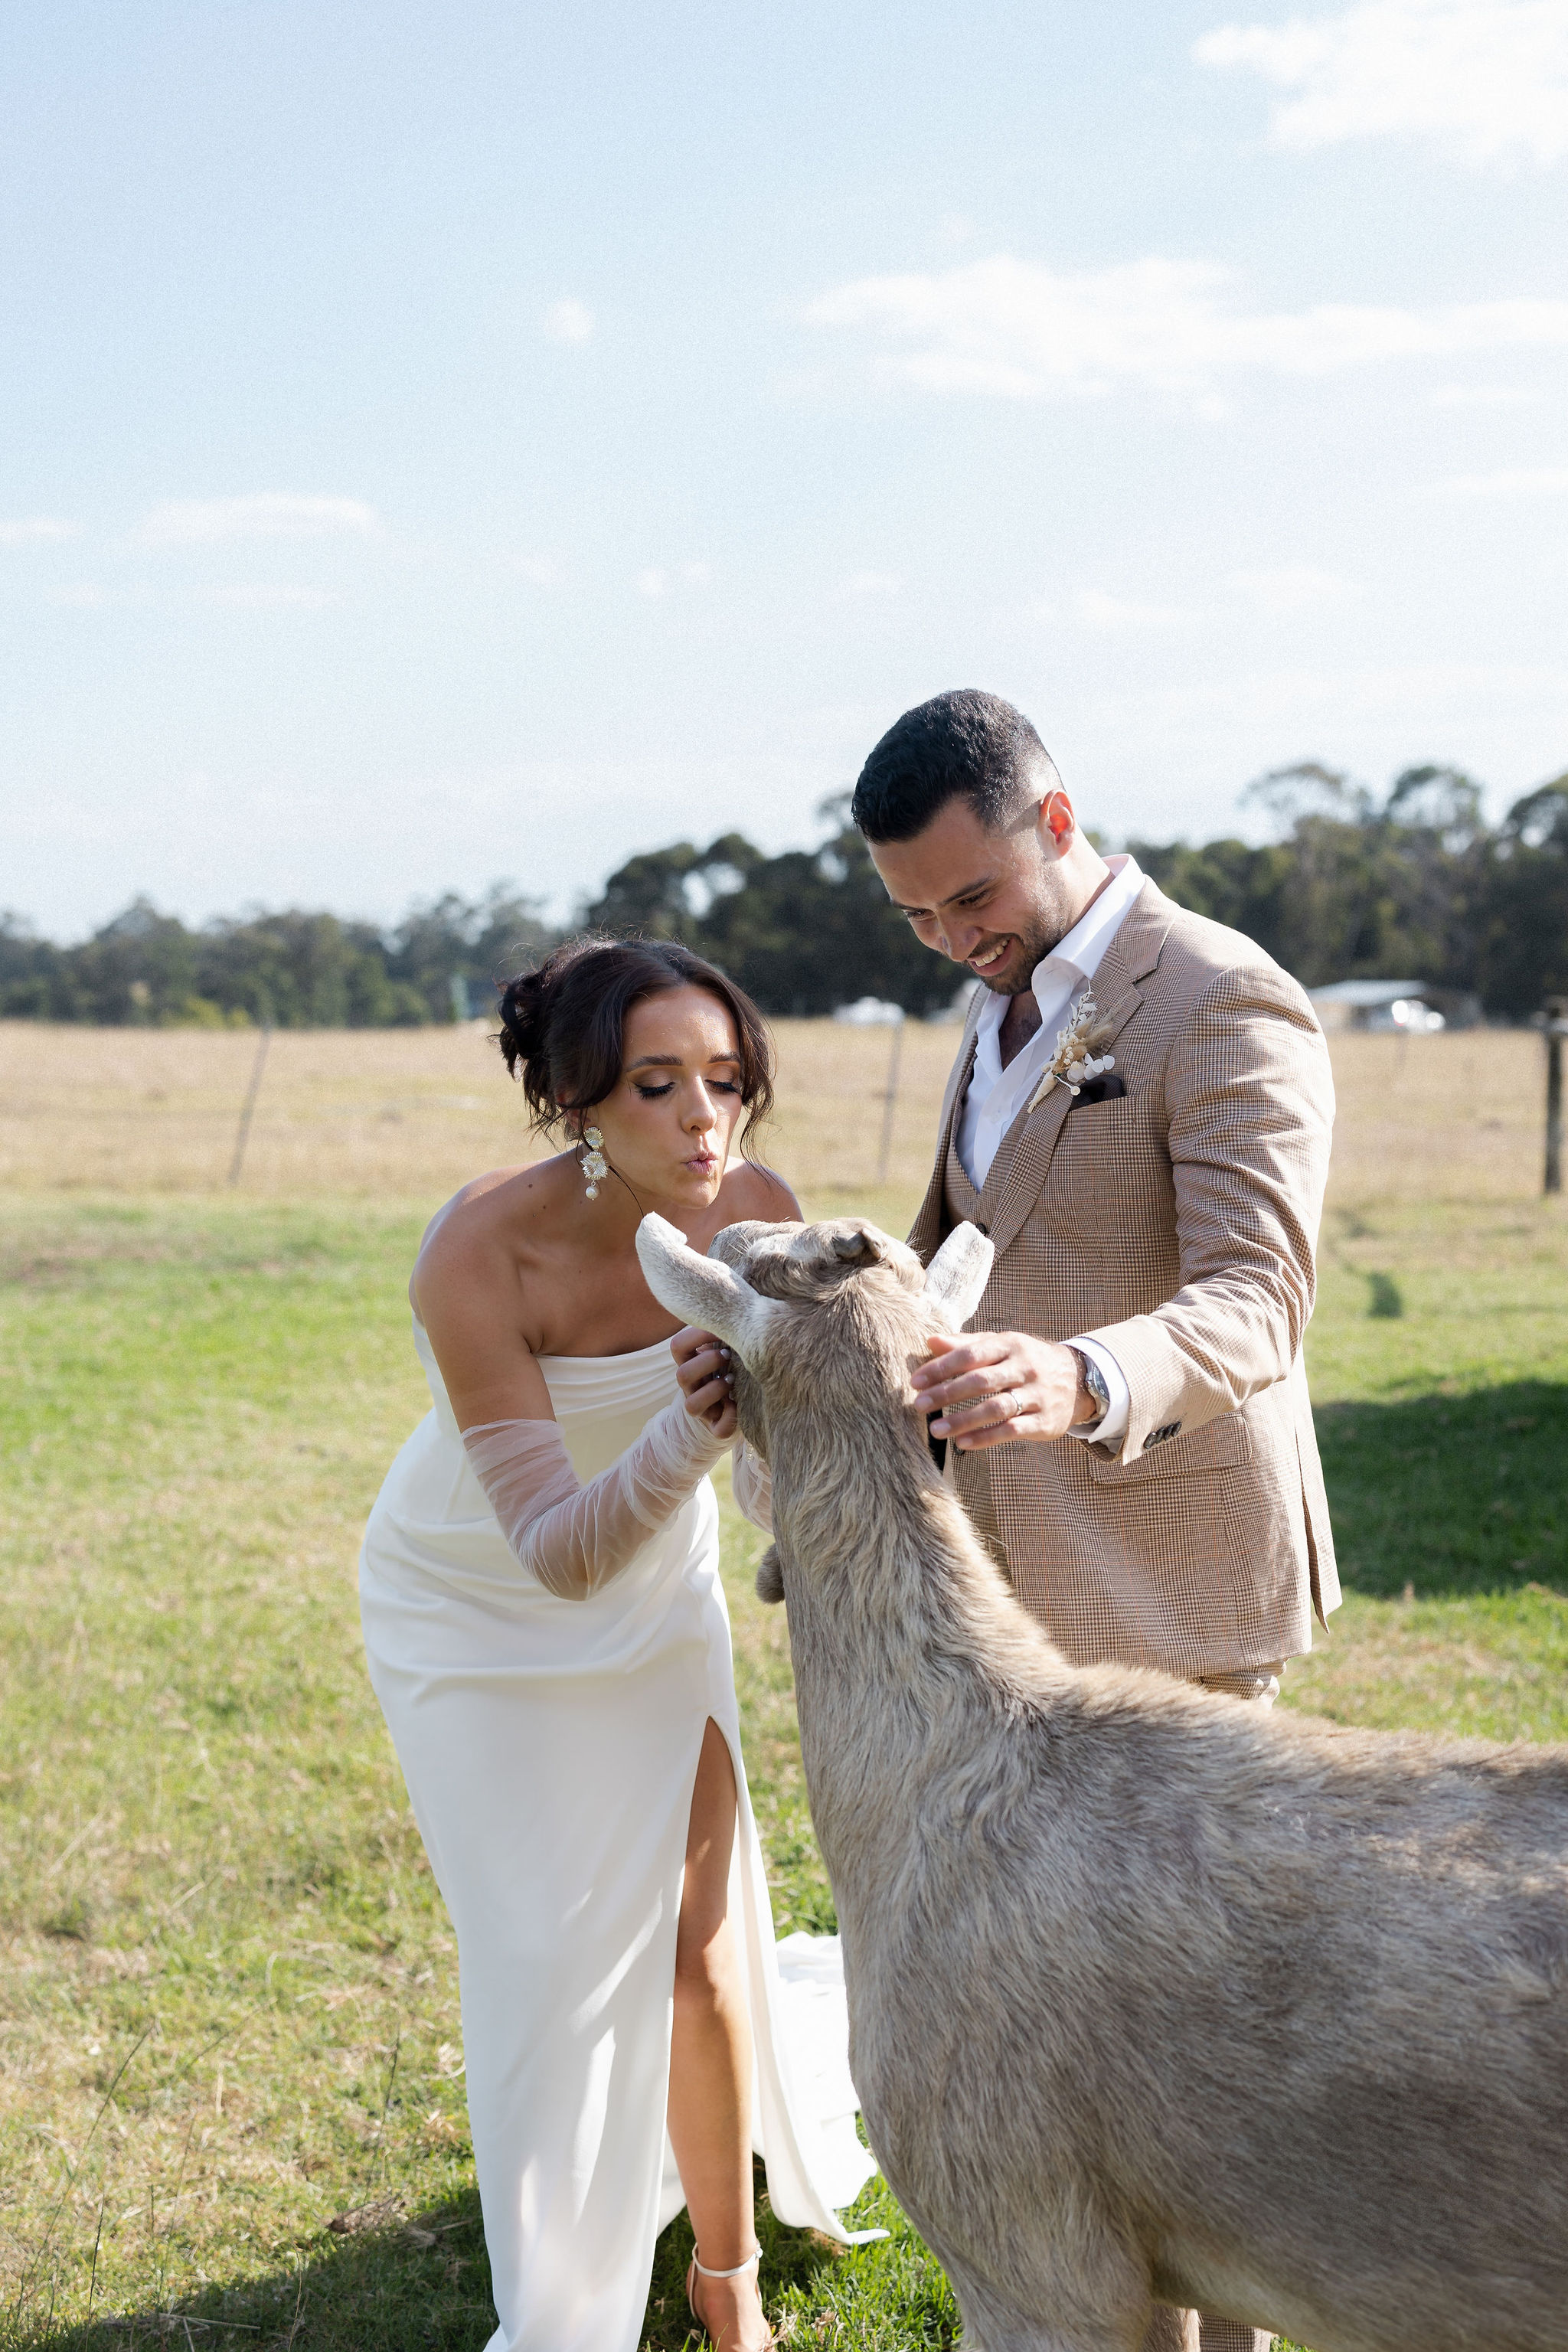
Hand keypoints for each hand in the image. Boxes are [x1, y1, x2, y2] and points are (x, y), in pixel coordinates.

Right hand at [671, 1325, 736, 1440]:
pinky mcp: (718, 1428)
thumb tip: (740, 1305)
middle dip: (707, 1362)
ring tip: (733, 1379)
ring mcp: (703, 1409)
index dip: (696, 1336)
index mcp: (691, 1363)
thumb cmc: (738, 1362)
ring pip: (691, 1405)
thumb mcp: (729, 1344)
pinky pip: (719, 1428)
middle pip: (681, 1375)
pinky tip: (740, 1404)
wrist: (746, 1401)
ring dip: (714, 1390)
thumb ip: (727, 1329)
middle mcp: (692, 1387)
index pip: (678, 1346)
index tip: (720, 1330)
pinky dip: (731, 1417)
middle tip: (729, 1355)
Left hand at [910, 1330, 1095, 1450]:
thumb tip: (930, 1342)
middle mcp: (1024, 1368)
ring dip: (962, 1420)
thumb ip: (966, 1344)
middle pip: (981, 1381)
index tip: (915, 1382)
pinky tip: (963, 1444)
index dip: (941, 1368)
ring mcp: (1036, 1395)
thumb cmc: (1026, 1360)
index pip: (970, 1355)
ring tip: (936, 1431)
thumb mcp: (1001, 1346)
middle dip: (946, 1394)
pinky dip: (986, 1438)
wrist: (1079, 1380)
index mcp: (1010, 1344)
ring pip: (995, 1408)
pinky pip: (1012, 1430)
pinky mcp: (1044, 1421)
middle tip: (919, 1406)